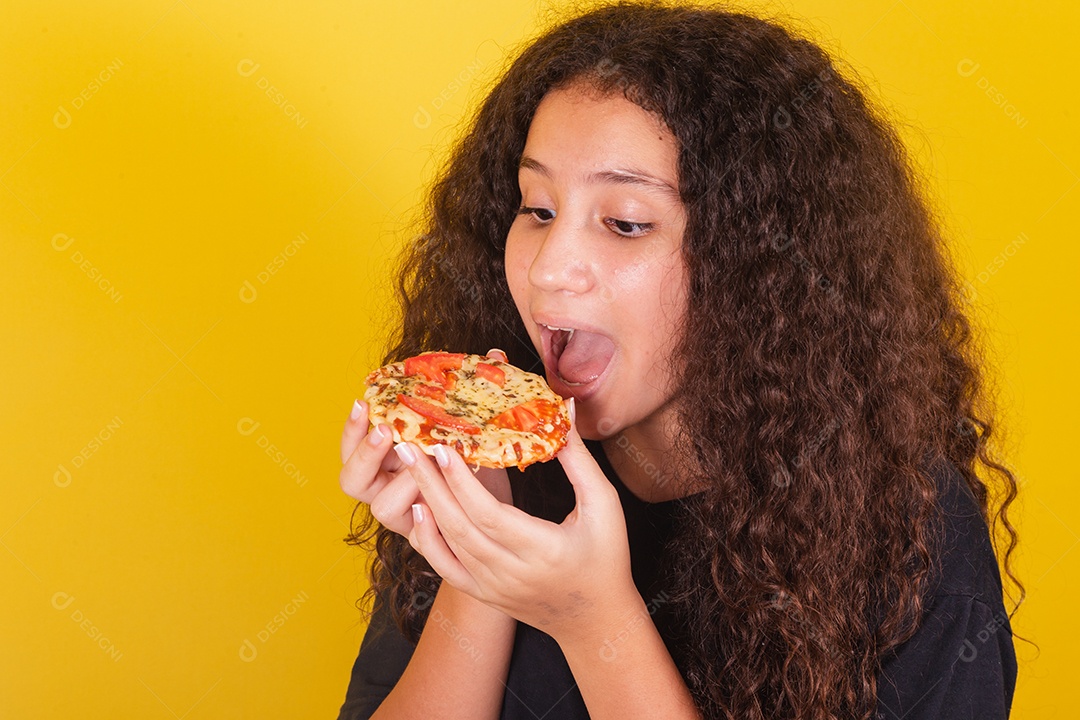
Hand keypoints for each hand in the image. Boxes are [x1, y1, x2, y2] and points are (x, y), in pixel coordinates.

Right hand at [339, 348, 512, 536]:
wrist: (500, 513)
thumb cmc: (476, 464)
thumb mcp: (473, 427)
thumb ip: (475, 393)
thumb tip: (497, 353)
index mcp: (385, 461)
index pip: (352, 445)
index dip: (352, 427)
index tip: (363, 403)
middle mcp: (385, 489)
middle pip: (351, 480)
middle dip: (365, 453)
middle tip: (387, 431)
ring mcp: (403, 517)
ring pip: (380, 508)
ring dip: (402, 483)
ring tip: (427, 463)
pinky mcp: (425, 540)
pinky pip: (414, 536)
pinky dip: (423, 518)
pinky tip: (436, 501)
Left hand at [401, 401, 639, 644]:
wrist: (596, 621)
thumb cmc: (607, 558)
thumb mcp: (604, 505)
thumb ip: (579, 459)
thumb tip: (564, 409)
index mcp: (543, 550)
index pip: (490, 514)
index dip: (462, 481)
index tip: (443, 447)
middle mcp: (512, 573)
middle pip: (460, 525)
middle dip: (430, 483)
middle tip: (409, 446)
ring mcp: (493, 587)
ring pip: (449, 544)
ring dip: (427, 502)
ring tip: (410, 466)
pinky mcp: (484, 594)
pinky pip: (446, 568)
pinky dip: (427, 542)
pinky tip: (418, 512)